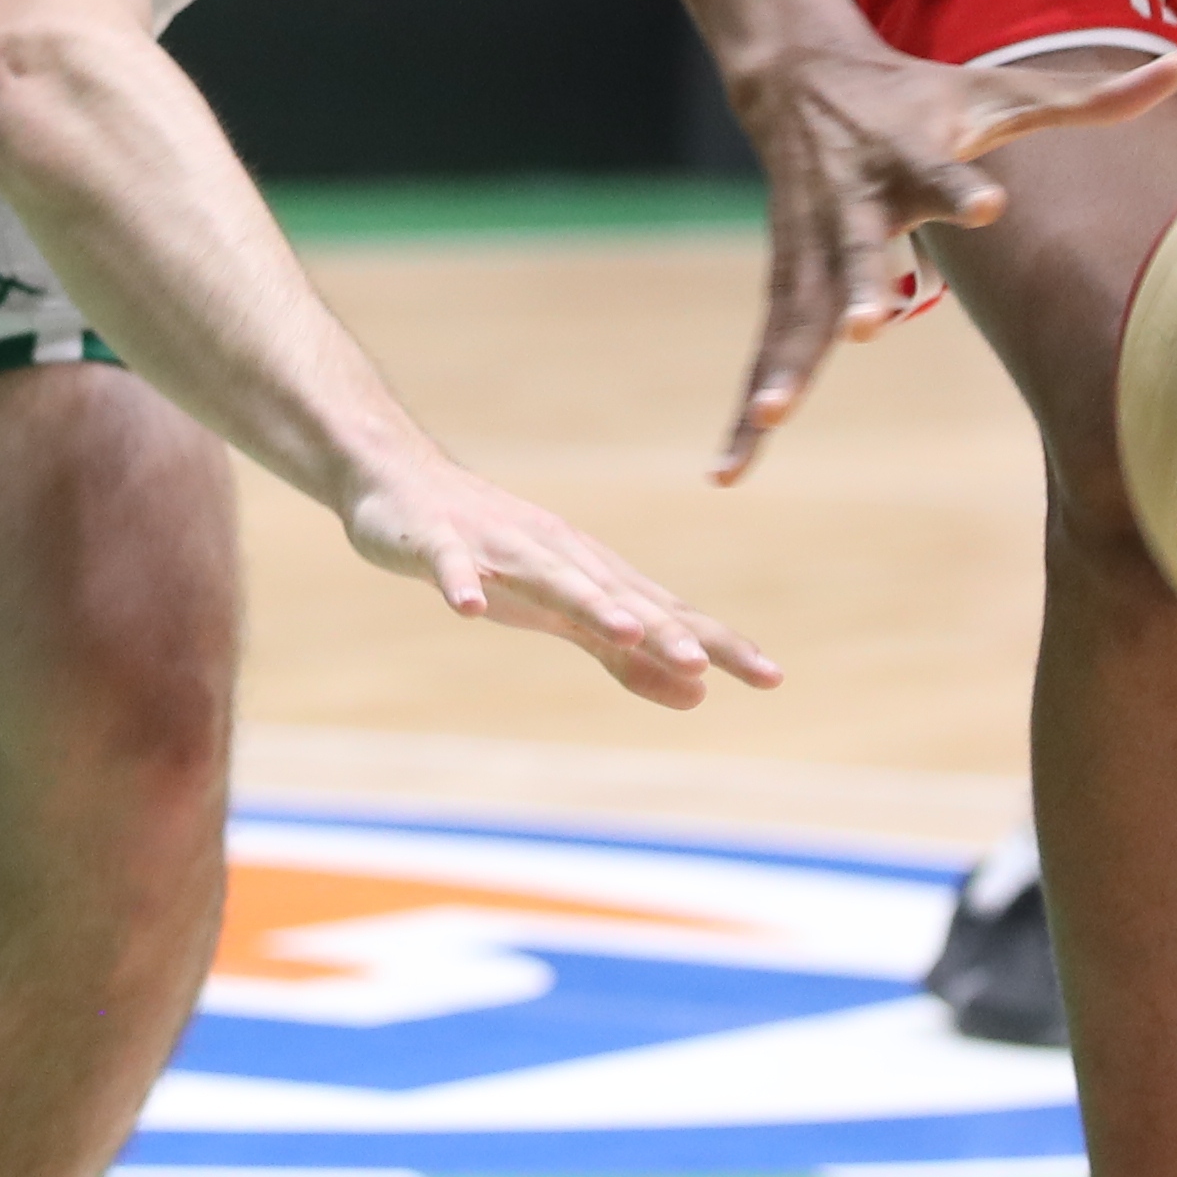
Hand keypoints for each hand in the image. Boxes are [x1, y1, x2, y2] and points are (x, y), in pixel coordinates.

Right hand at [347, 457, 782, 710]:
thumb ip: (626, 655)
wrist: (405, 482)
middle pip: (620, 597)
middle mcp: (560, 556)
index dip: (717, 644)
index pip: (668, 614)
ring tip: (625, 632)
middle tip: (706, 665)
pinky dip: (462, 584)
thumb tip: (699, 693)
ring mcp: (500, 546)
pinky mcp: (440, 543)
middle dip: (662, 632)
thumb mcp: (565, 615)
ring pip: (551, 577)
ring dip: (588, 603)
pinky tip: (470, 609)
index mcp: (595, 576)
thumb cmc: (497, 555)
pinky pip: (453, 566)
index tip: (771, 678)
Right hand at [721, 34, 1176, 480]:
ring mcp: (808, 244)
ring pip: (794, 311)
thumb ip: (1086, 98)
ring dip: (780, 367)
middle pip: (853, 247)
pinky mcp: (785, 278)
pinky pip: (770, 347)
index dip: (960, 188)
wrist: (800, 76)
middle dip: (855, 285)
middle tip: (863, 324)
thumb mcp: (997, 92)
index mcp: (907, 156)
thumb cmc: (920, 95)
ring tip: (765, 424)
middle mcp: (852, 202)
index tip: (987, 204)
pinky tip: (730, 471)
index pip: (940, 173)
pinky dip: (749, 409)